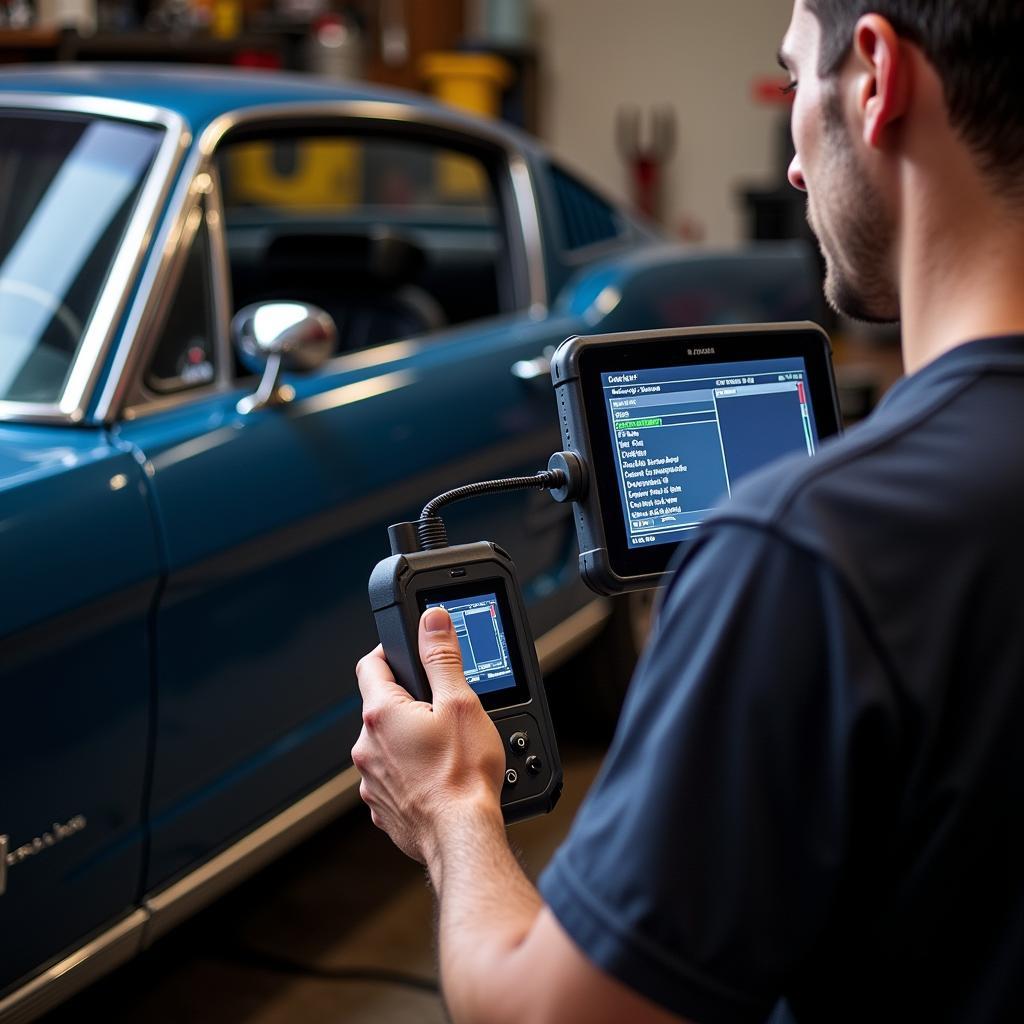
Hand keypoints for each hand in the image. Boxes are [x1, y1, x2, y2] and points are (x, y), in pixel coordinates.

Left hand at [352, 607, 505, 862]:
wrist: (462, 837)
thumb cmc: (463, 775)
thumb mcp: (461, 703)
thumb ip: (442, 657)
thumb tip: (432, 621)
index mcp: (381, 715)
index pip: (371, 665)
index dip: (391, 652)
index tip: (409, 653)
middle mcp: (366, 747)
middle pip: (381, 707)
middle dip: (409, 702)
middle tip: (442, 707)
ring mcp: (371, 780)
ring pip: (386, 744)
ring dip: (408, 739)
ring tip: (445, 748)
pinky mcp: (382, 807)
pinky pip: (392, 777)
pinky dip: (410, 772)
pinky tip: (437, 776)